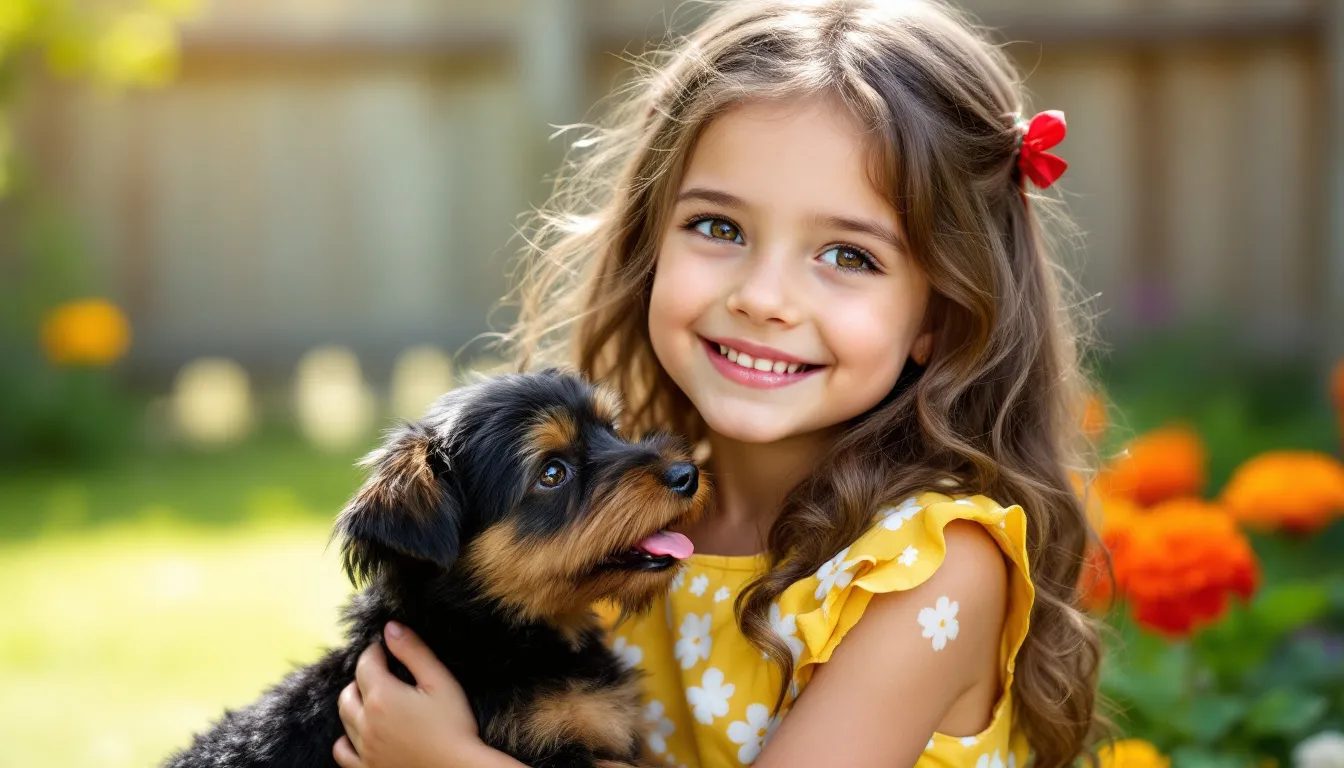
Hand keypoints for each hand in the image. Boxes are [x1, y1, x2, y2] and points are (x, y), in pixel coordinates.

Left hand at [334, 621, 482, 767]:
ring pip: (345, 718)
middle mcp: (366, 723)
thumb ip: (413, 652)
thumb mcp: (440, 681)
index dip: (375, 651)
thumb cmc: (454, 726)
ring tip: (374, 699)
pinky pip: (343, 752)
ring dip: (355, 704)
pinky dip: (347, 739)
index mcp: (382, 697)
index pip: (365, 664)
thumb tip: (390, 628)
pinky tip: (362, 733)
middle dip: (362, 677)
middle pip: (349, 691)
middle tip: (382, 672)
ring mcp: (364, 749)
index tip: (385, 648)